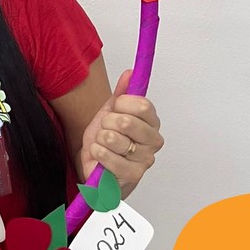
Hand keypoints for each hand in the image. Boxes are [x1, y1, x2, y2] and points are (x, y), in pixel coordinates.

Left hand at [80, 70, 163, 197]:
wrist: (96, 163)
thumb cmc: (107, 138)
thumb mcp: (111, 111)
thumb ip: (122, 93)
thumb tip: (130, 73)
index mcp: (151, 122)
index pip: (141, 105)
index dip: (121, 104)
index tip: (115, 108)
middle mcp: (153, 141)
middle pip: (126, 121)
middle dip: (107, 122)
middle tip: (107, 128)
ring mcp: (144, 160)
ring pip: (113, 138)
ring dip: (100, 139)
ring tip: (103, 143)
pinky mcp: (132, 176)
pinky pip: (107, 156)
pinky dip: (97, 152)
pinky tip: (100, 154)